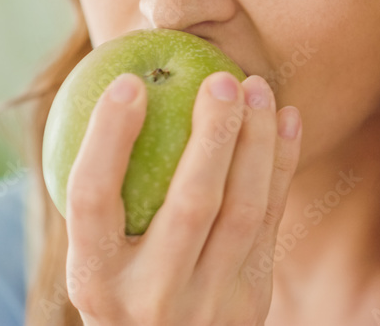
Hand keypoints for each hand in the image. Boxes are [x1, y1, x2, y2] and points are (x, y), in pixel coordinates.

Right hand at [63, 71, 301, 324]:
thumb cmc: (120, 282)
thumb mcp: (93, 255)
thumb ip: (100, 191)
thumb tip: (116, 86)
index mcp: (93, 277)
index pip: (92, 199)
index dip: (108, 138)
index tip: (131, 81)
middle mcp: (149, 296)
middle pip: (190, 204)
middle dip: (212, 135)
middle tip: (222, 78)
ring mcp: (206, 303)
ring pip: (244, 210)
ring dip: (258, 142)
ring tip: (258, 87)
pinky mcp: (250, 300)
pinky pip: (271, 220)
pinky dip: (281, 165)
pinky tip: (287, 119)